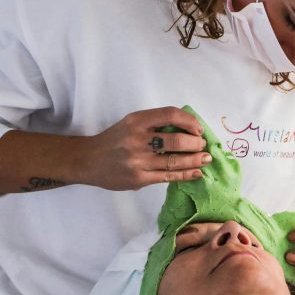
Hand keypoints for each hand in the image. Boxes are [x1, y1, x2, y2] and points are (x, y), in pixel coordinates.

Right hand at [79, 107, 210, 190]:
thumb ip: (155, 123)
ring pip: (174, 161)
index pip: (170, 115)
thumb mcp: (131, 123)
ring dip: (195, 160)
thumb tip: (189, 128)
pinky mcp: (138, 179)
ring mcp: (137, 161)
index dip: (189, 121)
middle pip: (176, 140)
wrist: (88, 160)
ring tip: (206, 159)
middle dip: (195, 143)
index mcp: (137, 121)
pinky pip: (168, 176)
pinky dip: (185, 174)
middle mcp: (137, 139)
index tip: (198, 129)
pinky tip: (197, 172)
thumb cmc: (115, 139)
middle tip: (203, 146)